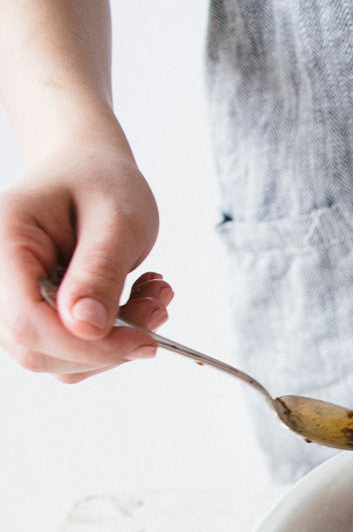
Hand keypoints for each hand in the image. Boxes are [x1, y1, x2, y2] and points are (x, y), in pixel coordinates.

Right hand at [0, 141, 165, 380]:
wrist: (87, 172)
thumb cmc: (99, 183)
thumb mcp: (115, 219)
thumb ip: (99, 270)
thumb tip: (87, 328)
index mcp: (1, 243)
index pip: (27, 323)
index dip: (87, 345)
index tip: (145, 339)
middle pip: (37, 350)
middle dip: (108, 345)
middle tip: (157, 305)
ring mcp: (9, 302)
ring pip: (57, 359)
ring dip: (117, 342)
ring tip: (152, 294)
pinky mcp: (33, 316)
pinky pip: (69, 352)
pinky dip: (112, 339)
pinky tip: (136, 301)